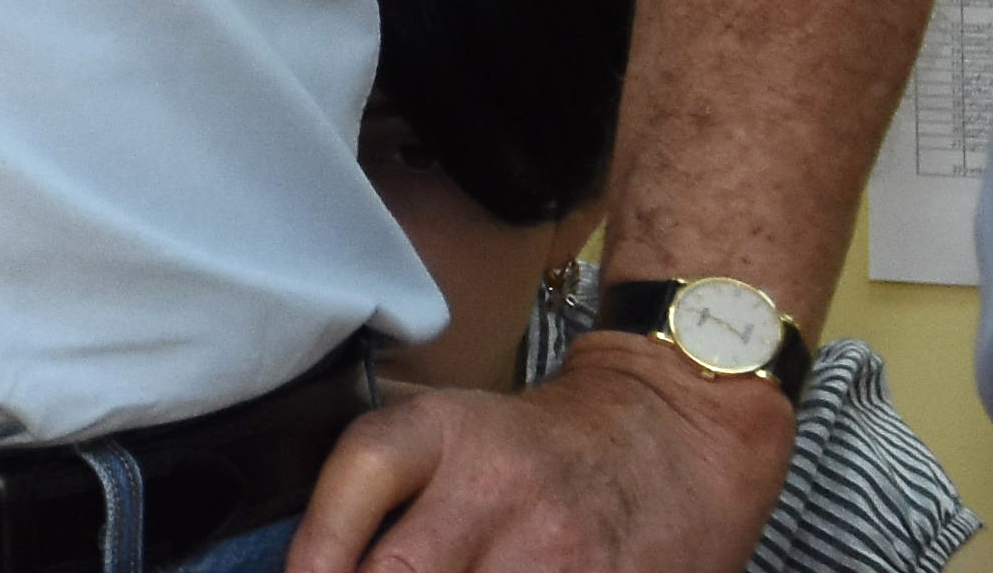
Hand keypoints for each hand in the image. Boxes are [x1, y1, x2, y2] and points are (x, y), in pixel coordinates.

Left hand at [291, 336, 797, 572]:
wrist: (675, 435)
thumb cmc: (538, 450)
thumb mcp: (455, 436)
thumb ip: (383, 497)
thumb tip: (317, 564)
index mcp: (443, 433)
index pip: (362, 474)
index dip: (318, 546)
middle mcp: (496, 487)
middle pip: (400, 568)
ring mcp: (556, 549)